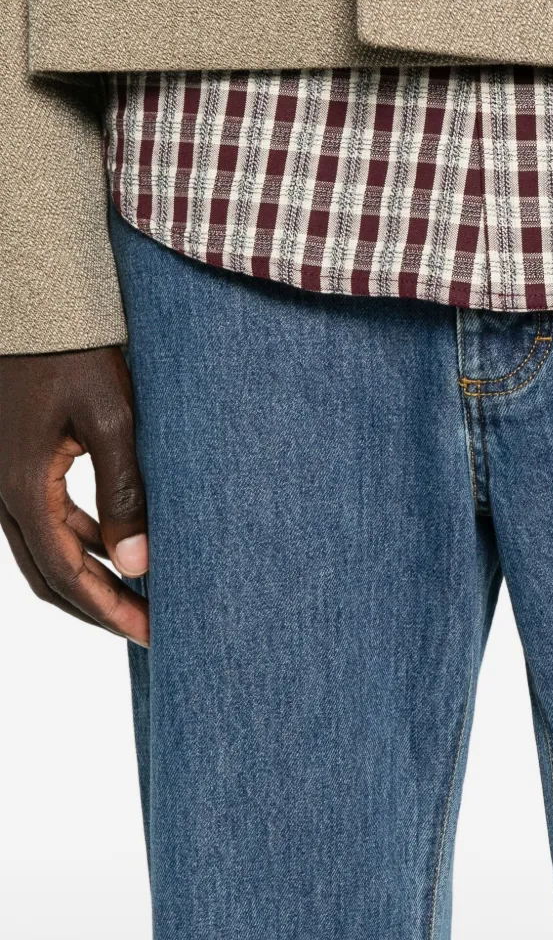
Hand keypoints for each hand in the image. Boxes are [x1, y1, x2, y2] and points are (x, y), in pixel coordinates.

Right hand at [0, 347, 148, 644]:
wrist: (34, 307)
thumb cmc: (74, 353)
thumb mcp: (111, 418)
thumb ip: (124, 491)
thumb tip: (138, 564)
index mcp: (25, 489)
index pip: (67, 575)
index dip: (109, 610)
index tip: (151, 633)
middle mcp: (5, 492)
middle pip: (49, 575)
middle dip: (99, 607)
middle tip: (149, 627)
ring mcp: (6, 479)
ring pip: (45, 550)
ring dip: (91, 575)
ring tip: (141, 592)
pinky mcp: (17, 463)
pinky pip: (46, 519)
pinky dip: (82, 540)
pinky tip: (119, 541)